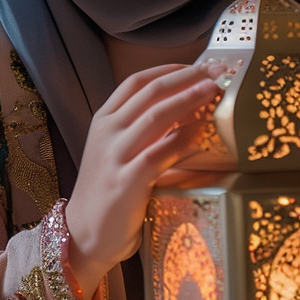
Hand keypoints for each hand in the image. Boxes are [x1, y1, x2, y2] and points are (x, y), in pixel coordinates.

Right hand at [65, 63, 220, 299]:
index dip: (170, 69)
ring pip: (156, 116)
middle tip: (216, 70)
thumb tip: (185, 107)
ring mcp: (115, 156)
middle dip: (187, 77)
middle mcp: (107, 132)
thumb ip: (141, 128)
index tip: (198, 65)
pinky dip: (184, 138)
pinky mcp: (126, 183)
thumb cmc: (108, 190)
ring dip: (189, 99)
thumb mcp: (116, 150)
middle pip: (151, 92)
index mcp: (103, 120)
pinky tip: (202, 131)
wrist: (84, 234)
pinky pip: (160, 153)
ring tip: (213, 91)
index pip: (137, 81)